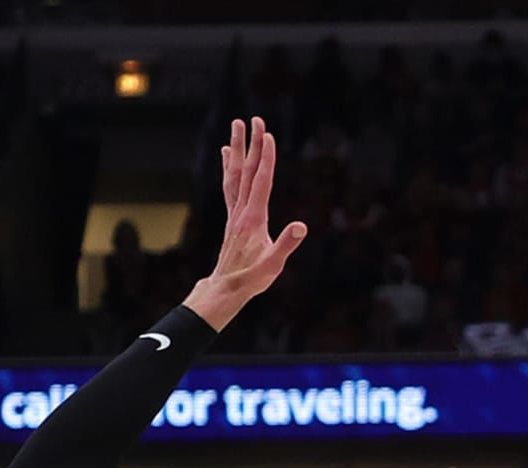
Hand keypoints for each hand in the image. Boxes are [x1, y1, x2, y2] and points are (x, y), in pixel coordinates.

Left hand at [186, 117, 307, 329]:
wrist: (226, 288)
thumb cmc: (252, 278)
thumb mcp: (273, 265)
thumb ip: (287, 245)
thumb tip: (301, 226)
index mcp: (254, 218)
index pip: (262, 181)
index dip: (266, 158)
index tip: (268, 136)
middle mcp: (241, 211)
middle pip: (247, 171)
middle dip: (252, 145)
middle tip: (255, 120)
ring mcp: (235, 213)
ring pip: (235, 174)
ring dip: (238, 149)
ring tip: (237, 127)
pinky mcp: (232, 218)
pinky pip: (230, 186)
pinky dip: (229, 167)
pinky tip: (228, 155)